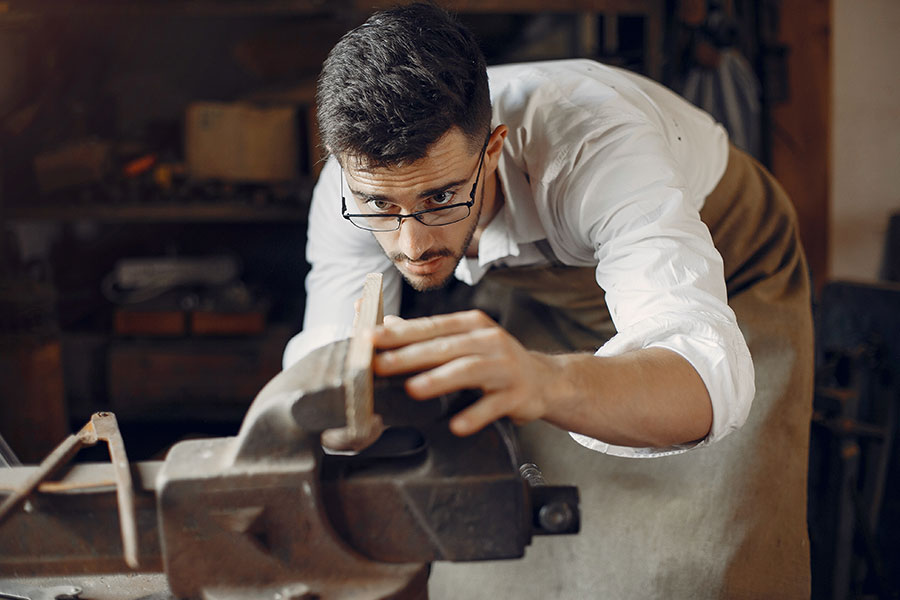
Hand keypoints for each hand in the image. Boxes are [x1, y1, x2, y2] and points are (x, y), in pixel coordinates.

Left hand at [372, 310, 558, 436]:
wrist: (544, 380)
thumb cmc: (495, 359)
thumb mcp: (464, 340)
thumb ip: (426, 334)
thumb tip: (385, 325)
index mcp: (471, 325)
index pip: (430, 326)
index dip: (399, 332)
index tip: (370, 338)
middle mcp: (489, 340)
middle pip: (445, 347)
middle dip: (409, 356)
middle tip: (380, 365)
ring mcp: (505, 367)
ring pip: (469, 370)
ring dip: (439, 380)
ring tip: (413, 390)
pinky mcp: (518, 394)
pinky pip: (494, 405)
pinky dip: (475, 415)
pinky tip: (457, 425)